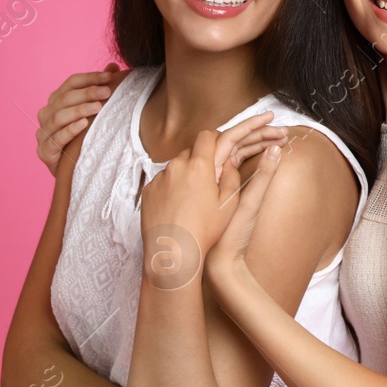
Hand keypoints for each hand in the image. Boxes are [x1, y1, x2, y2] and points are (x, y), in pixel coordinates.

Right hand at [35, 65, 126, 172]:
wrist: (78, 168)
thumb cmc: (87, 135)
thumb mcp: (95, 112)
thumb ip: (100, 89)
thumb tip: (113, 67)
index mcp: (57, 101)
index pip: (70, 83)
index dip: (90, 78)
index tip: (111, 76)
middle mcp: (47, 114)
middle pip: (65, 98)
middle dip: (87, 93)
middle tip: (108, 92)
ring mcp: (43, 133)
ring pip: (58, 117)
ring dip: (79, 110)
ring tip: (98, 107)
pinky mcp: (45, 152)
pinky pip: (55, 139)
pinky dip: (69, 130)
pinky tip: (83, 124)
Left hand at [139, 115, 278, 267]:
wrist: (173, 253)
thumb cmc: (205, 230)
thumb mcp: (230, 202)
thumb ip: (231, 175)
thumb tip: (230, 160)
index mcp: (200, 166)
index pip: (211, 136)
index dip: (224, 134)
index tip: (237, 132)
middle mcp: (177, 166)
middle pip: (195, 149)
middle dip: (208, 155)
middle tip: (220, 170)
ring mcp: (160, 178)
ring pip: (180, 164)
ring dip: (192, 171)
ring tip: (202, 193)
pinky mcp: (149, 191)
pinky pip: (166, 179)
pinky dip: (177, 185)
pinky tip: (185, 203)